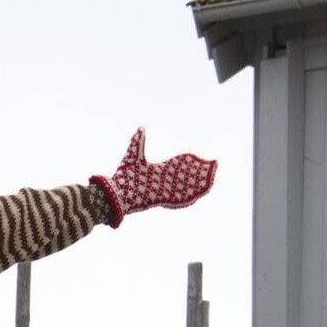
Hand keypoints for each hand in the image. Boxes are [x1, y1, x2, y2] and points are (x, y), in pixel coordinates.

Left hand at [91, 129, 215, 225]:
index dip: (188, 162)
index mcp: (157, 173)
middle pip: (186, 177)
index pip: (177, 167)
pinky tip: (203, 191)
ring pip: (186, 188)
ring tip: (213, 179)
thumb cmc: (121, 177)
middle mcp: (162, 183)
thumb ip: (138, 142)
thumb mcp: (133, 155)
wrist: (113, 193)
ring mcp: (163, 191)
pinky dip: (192, 195)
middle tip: (213, 167)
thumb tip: (141, 128)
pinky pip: (180, 198)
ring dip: (200, 184)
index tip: (198, 157)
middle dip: (199, 173)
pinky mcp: (162, 198)